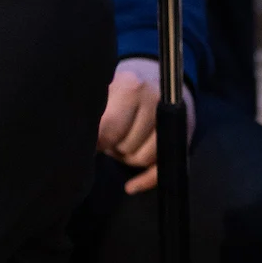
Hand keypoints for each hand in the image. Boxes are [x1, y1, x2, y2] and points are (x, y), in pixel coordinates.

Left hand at [99, 57, 197, 194]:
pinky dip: (146, 180)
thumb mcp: (104, 91)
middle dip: (115, 148)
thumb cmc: (119, 89)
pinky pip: (162, 166)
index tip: (92, 140)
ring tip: (123, 143)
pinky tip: (131, 186)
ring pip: (144, 158)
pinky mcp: (183, 134)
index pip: (110, 130)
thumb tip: (79, 145)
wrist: (155, 76)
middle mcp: (155, 100)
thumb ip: (94, 114)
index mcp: (131, 87)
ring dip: (129, 158)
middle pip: (127, 147)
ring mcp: (171, 119)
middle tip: (111, 138)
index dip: (98, 141)